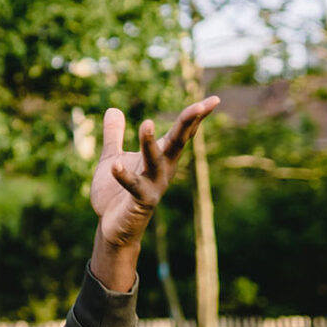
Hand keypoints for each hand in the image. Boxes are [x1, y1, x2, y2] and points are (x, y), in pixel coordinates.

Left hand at [86, 97, 217, 290]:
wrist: (111, 227)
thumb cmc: (116, 192)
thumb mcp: (113, 157)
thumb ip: (114, 135)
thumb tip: (113, 109)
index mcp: (160, 156)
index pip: (180, 132)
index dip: (195, 115)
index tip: (214, 99)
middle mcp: (163, 169)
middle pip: (177, 141)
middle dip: (188, 123)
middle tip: (201, 105)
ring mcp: (154, 185)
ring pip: (155, 161)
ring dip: (149, 143)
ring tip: (145, 122)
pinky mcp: (140, 201)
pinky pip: (133, 186)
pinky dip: (124, 176)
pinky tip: (114, 166)